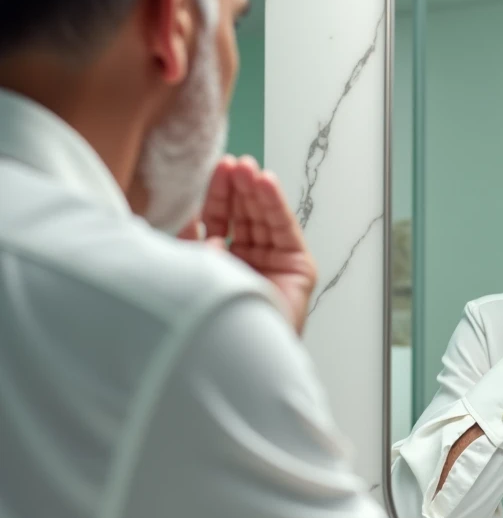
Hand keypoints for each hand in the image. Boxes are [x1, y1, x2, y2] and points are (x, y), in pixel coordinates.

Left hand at [194, 155, 317, 334]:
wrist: (241, 354)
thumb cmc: (213, 323)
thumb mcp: (190, 272)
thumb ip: (190, 246)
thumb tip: (194, 222)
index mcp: (219, 267)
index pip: (219, 222)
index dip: (217, 196)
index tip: (215, 170)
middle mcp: (247, 265)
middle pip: (243, 217)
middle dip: (238, 188)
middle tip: (233, 163)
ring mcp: (273, 266)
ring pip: (263, 219)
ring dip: (256, 190)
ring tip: (247, 167)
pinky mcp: (297, 268)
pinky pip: (285, 228)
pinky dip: (276, 204)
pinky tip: (266, 182)